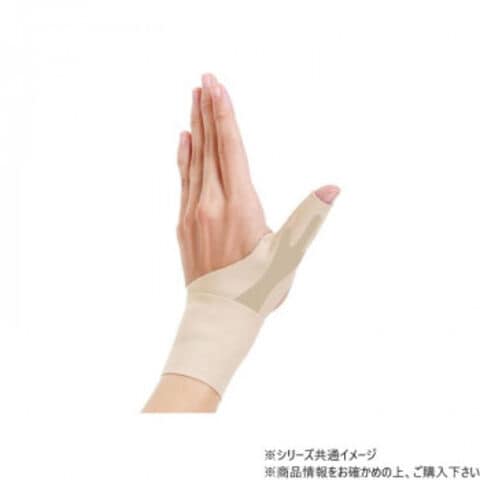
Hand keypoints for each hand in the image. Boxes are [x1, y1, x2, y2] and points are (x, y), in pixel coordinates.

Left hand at [176, 73, 338, 284]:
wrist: (217, 319)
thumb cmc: (258, 291)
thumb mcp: (289, 256)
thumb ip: (308, 217)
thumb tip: (332, 188)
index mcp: (239, 206)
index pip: (231, 149)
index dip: (225, 116)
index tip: (217, 87)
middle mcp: (211, 203)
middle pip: (210, 147)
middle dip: (208, 110)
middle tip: (204, 80)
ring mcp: (193, 213)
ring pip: (194, 160)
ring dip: (195, 127)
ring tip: (194, 99)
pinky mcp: (184, 225)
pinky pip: (184, 181)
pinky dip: (184, 157)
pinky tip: (184, 139)